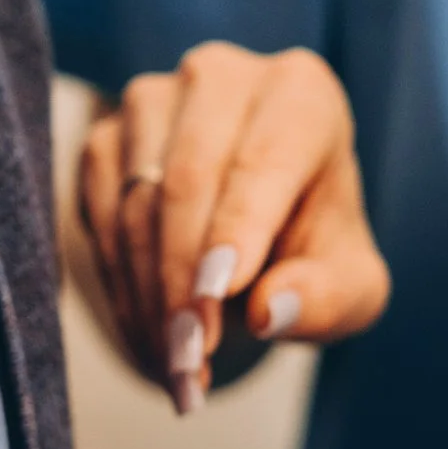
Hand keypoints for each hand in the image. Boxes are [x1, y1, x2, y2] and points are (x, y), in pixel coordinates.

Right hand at [77, 42, 387, 412]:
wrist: (260, 239)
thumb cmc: (314, 254)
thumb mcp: (349, 289)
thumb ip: (325, 298)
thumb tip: (268, 310)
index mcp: (301, 93)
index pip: (263, 160)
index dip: (236, 232)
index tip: (216, 301)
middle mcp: (221, 77)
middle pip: (188, 180)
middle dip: (184, 283)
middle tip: (190, 364)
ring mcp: (151, 100)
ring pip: (135, 203)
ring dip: (149, 297)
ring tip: (176, 371)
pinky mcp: (103, 137)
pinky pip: (99, 216)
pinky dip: (122, 288)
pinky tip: (151, 338)